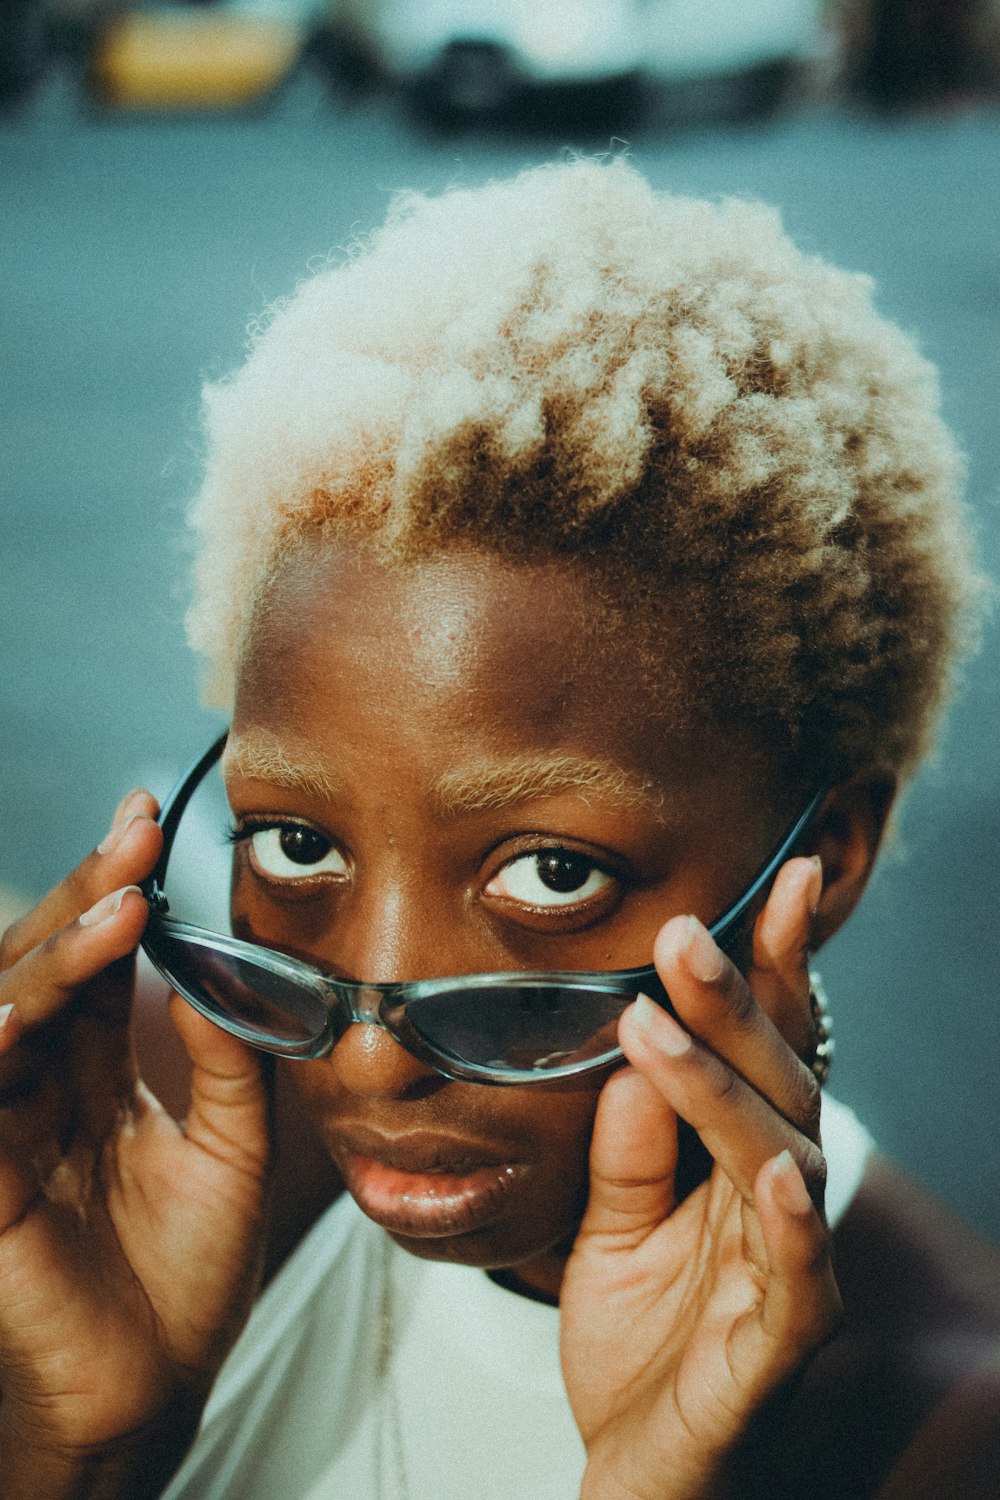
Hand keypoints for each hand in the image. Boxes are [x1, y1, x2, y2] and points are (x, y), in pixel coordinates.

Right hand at [0, 792, 271, 1497]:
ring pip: (7, 1018)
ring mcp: (8, 1136)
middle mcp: (44, 1093)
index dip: (114, 893)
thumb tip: (218, 967)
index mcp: (94, 1080)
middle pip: (48, 972)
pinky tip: (20, 1015)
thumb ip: (226, 1062)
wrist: (157, 1396)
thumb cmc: (186, 1281)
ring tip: (117, 913)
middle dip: (85, 900)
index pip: (95, 965)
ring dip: (55, 962)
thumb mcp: (232, 1150)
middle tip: (135, 843)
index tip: (148, 822)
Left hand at [561, 856, 840, 1499]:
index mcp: (736, 1162)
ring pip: (778, 1156)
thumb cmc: (642, 1346)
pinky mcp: (782, 1340)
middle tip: (684, 934)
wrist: (640, 1469)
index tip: (775, 883)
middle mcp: (773, 1198)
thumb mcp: (610, 1230)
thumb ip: (625, 1148)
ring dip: (725, 1087)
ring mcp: (786, 1265)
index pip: (762, 1049)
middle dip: (732, 1002)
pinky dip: (790, 1221)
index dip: (769, 968)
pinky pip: (797, 1275)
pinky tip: (774, 1170)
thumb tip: (630, 1053)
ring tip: (666, 1023)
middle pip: (773, 1081)